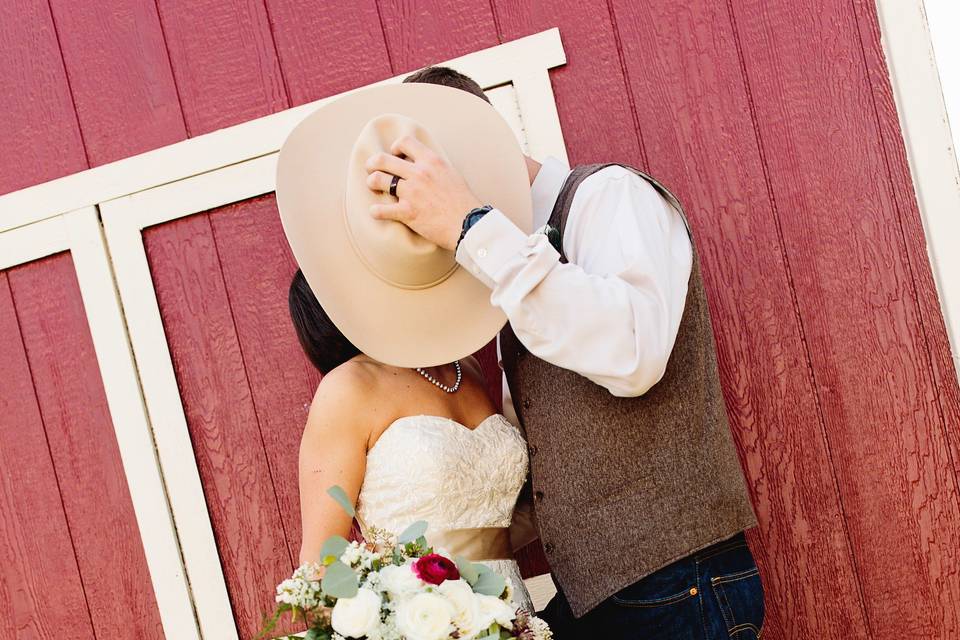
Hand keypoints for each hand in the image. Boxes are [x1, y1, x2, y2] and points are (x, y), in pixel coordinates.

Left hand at [365, 136, 481, 250]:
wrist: (469, 224)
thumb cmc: (463, 202)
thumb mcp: (451, 174)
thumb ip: (435, 167)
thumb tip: (423, 163)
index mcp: (431, 161)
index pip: (405, 142)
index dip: (395, 146)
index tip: (394, 154)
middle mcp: (420, 173)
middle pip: (384, 159)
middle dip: (373, 163)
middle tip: (371, 168)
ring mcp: (412, 192)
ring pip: (378, 180)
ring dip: (372, 182)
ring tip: (372, 185)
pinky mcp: (408, 212)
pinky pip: (381, 210)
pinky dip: (375, 211)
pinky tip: (375, 212)